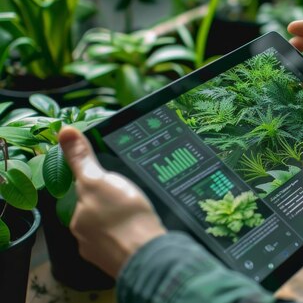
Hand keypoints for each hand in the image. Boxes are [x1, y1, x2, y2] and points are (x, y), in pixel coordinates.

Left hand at [58, 127, 166, 277]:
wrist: (148, 254)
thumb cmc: (122, 216)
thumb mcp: (98, 179)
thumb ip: (82, 159)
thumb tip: (65, 131)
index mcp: (78, 218)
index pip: (87, 196)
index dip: (102, 185)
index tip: (120, 185)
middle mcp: (86, 238)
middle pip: (99, 213)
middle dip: (114, 205)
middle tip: (134, 197)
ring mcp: (105, 252)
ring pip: (114, 229)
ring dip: (125, 221)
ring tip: (143, 213)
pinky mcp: (125, 261)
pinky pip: (128, 242)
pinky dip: (135, 236)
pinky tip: (146, 230)